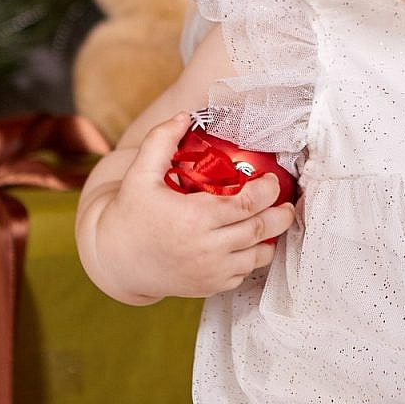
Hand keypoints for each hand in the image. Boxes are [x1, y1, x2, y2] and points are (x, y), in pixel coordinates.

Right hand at [91, 112, 297, 300]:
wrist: (117, 260)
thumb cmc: (130, 214)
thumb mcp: (140, 174)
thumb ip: (161, 141)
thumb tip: (185, 116)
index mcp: (195, 218)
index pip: (248, 204)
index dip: (267, 190)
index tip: (270, 180)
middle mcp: (207, 248)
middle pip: (260, 230)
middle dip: (282, 215)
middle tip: (287, 203)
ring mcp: (210, 272)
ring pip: (258, 256)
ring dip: (270, 238)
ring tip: (274, 222)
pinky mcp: (210, 287)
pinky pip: (244, 274)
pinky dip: (252, 259)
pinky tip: (251, 244)